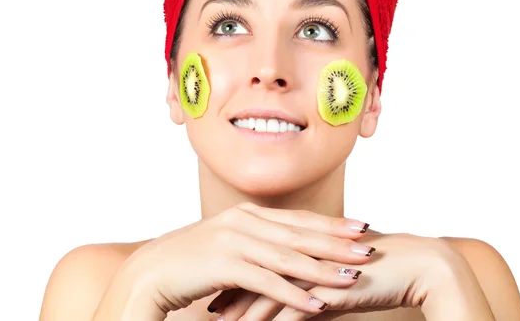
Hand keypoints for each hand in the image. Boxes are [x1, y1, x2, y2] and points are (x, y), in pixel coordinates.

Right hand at [124, 201, 373, 318]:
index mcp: (246, 213)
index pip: (298, 218)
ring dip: (323, 269)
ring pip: (288, 257)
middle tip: (370, 246)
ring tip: (354, 277)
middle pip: (300, 233)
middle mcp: (243, 221)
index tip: (360, 227)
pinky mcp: (223, 265)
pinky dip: (294, 295)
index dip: (330, 224)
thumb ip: (256, 241)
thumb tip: (285, 249)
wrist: (149, 272)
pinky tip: (317, 305)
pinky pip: (266, 282)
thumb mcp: (227, 243)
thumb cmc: (190, 260)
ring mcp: (233, 240)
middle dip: (337, 242)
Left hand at [209, 228, 458, 319]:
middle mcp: (306, 249)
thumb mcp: (340, 276)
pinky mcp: (328, 286)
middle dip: (230, 290)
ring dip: (242, 311)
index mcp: (307, 241)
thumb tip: (300, 296)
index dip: (239, 271)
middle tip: (208, 305)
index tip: (217, 284)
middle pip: (257, 270)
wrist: (417, 265)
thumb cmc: (379, 270)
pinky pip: (291, 309)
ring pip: (267, 290)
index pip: (262, 255)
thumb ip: (316, 282)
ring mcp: (315, 266)